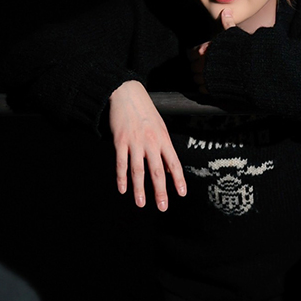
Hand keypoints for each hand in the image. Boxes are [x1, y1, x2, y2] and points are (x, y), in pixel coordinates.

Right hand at [109, 80, 185, 210]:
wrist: (127, 94)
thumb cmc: (146, 112)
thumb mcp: (161, 127)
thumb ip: (164, 148)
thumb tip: (168, 169)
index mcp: (164, 139)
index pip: (174, 163)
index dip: (178, 179)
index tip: (181, 193)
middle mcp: (151, 142)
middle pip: (157, 171)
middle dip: (160, 191)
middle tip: (162, 207)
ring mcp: (134, 142)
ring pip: (138, 171)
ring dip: (139, 189)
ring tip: (141, 203)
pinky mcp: (120, 141)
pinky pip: (121, 163)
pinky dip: (121, 178)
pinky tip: (123, 189)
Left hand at [188, 8, 236, 92]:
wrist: (251, 70)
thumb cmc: (242, 51)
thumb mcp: (234, 34)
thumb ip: (227, 24)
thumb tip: (226, 12)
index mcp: (205, 49)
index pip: (191, 53)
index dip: (195, 54)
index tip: (198, 55)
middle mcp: (202, 63)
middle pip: (193, 66)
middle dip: (198, 66)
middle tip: (204, 66)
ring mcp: (205, 77)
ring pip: (196, 78)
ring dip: (201, 77)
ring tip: (208, 76)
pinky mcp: (210, 89)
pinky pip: (202, 89)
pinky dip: (206, 87)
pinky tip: (212, 84)